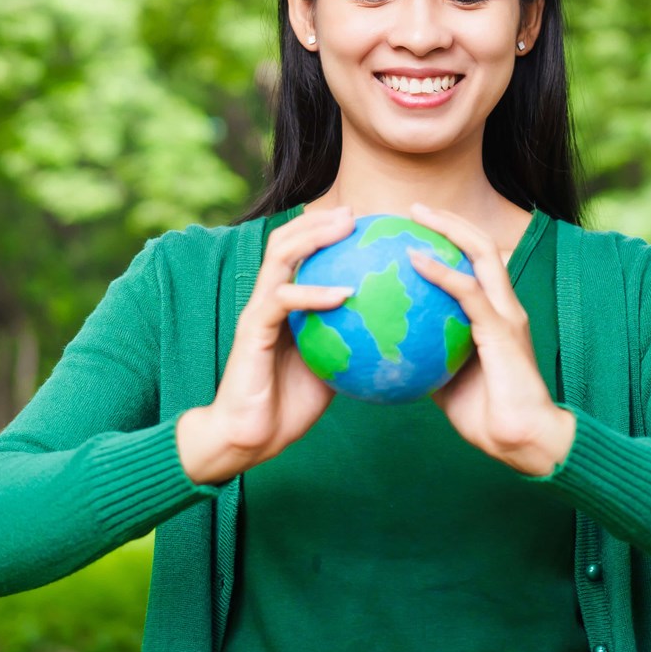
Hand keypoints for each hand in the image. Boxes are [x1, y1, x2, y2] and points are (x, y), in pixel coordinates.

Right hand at [177, 206, 357, 485]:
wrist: (252, 436)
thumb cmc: (291, 404)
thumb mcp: (334, 368)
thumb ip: (353, 343)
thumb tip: (399, 332)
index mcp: (285, 304)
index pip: (301, 254)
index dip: (327, 233)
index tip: (366, 224)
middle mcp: (268, 299)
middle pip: (286, 242)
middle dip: (319, 222)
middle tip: (355, 214)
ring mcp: (257, 312)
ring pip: (279, 258)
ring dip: (312, 238)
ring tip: (346, 228)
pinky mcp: (252, 331)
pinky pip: (283, 301)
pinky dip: (314, 293)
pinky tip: (345, 293)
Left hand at [403, 201, 574, 475]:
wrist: (522, 441)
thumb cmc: (487, 417)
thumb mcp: (447, 381)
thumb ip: (429, 358)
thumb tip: (390, 349)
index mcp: (496, 316)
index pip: (476, 264)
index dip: (451, 241)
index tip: (414, 230)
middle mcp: (506, 306)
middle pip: (482, 246)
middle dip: (449, 221)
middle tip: (412, 210)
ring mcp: (507, 315)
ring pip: (482, 254)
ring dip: (448, 229)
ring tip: (414, 216)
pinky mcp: (501, 331)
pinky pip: (467, 291)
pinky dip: (440, 271)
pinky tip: (413, 259)